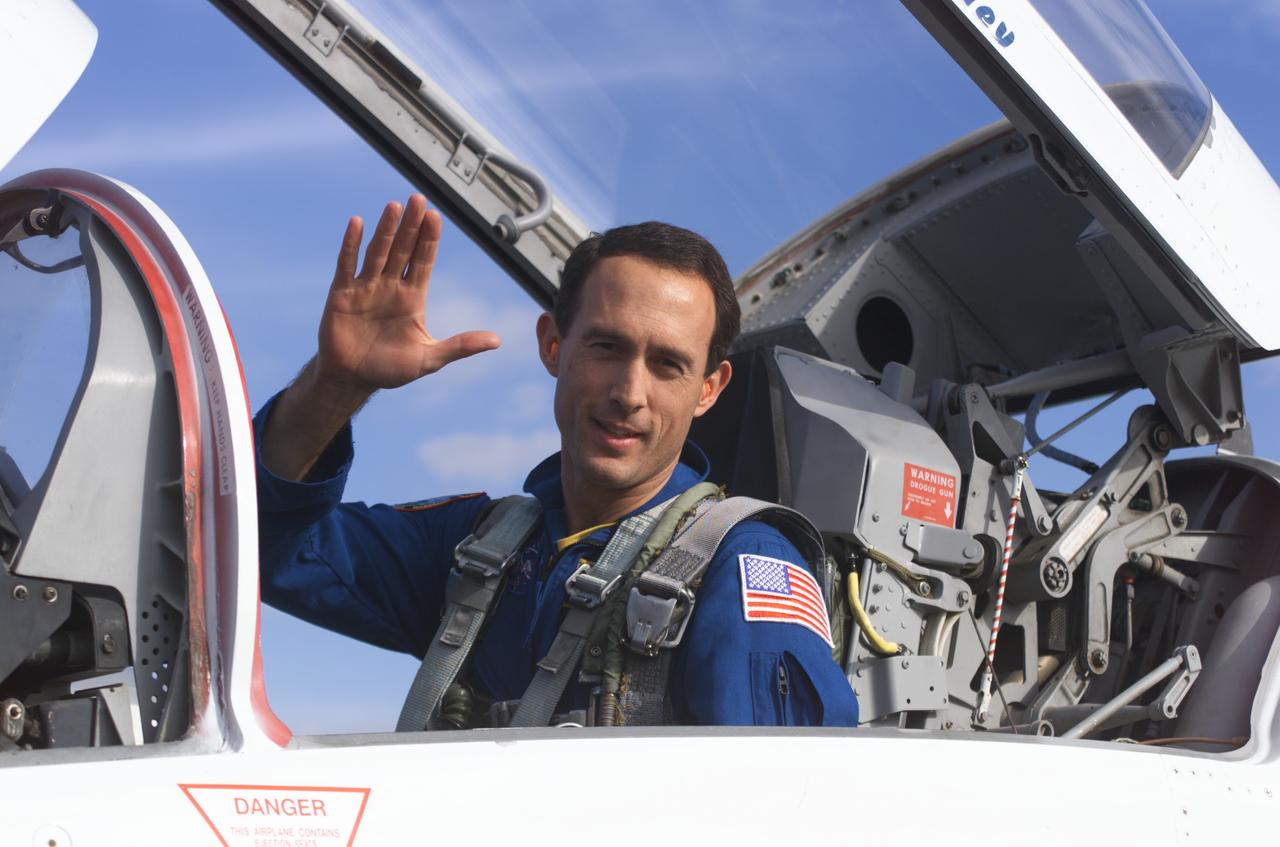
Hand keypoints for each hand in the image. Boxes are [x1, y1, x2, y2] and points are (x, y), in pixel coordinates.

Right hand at [315, 194, 499, 395]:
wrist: (352, 379)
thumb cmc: (390, 369)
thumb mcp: (430, 358)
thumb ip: (461, 346)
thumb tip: (497, 341)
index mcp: (412, 298)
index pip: (423, 261)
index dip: (430, 240)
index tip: (436, 216)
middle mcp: (390, 287)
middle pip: (403, 250)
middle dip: (412, 226)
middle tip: (420, 199)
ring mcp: (366, 287)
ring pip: (378, 252)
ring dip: (387, 229)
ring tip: (396, 206)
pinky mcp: (342, 293)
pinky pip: (347, 264)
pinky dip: (352, 244)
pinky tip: (358, 223)